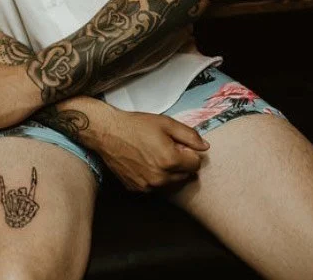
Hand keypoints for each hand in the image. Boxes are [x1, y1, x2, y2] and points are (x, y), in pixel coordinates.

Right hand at [88, 108, 207, 191]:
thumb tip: (205, 147)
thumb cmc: (135, 126)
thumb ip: (189, 135)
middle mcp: (160, 177)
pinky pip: (154, 186)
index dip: (189, 152)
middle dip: (180, 163)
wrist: (107, 132)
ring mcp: (147, 185)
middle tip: (165, 148)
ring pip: (170, 182)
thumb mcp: (166, 123)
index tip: (178, 144)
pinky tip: (143, 162)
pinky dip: (153, 177)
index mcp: (170, 161)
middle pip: (185, 175)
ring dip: (168, 172)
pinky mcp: (136, 188)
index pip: (196, 164)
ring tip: (153, 154)